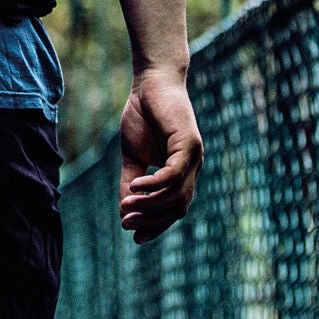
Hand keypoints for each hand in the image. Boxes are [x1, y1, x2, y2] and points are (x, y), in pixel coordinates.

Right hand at [118, 69, 200, 243]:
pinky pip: (174, 173)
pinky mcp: (189, 143)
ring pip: (176, 194)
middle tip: (126, 224)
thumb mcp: (132, 156)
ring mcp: (194, 157)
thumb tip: (124, 210)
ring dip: (150, 205)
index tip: (135, 236)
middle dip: (152, 221)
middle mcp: (193, 169)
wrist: (151, 82)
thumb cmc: (143, 116)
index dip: (156, 226)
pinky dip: (155, 184)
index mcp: (182, 173)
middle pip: (177, 207)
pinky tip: (136, 185)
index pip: (173, 209)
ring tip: (126, 206)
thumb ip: (131, 182)